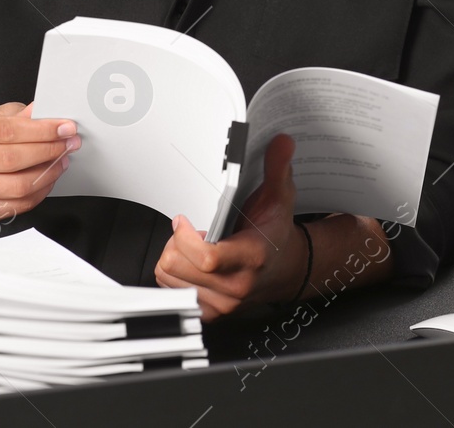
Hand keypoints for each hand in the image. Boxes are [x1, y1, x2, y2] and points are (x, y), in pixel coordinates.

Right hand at [0, 102, 80, 222]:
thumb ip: (19, 115)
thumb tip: (46, 113)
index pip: (9, 131)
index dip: (42, 130)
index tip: (66, 128)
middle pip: (13, 160)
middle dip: (49, 151)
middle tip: (69, 144)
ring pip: (17, 187)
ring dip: (48, 174)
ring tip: (61, 161)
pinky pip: (15, 207)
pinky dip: (38, 194)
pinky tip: (47, 179)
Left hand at [154, 134, 306, 320]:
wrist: (285, 269)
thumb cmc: (276, 235)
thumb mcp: (280, 197)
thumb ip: (277, 168)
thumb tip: (281, 142)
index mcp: (251, 257)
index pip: (207, 257)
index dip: (186, 237)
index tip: (183, 221)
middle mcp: (235, 285)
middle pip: (176, 266)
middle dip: (176, 243)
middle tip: (192, 231)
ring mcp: (222, 303)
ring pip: (168, 278)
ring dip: (175, 259)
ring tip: (195, 248)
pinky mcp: (210, 312)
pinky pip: (171, 292)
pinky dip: (176, 275)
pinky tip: (192, 264)